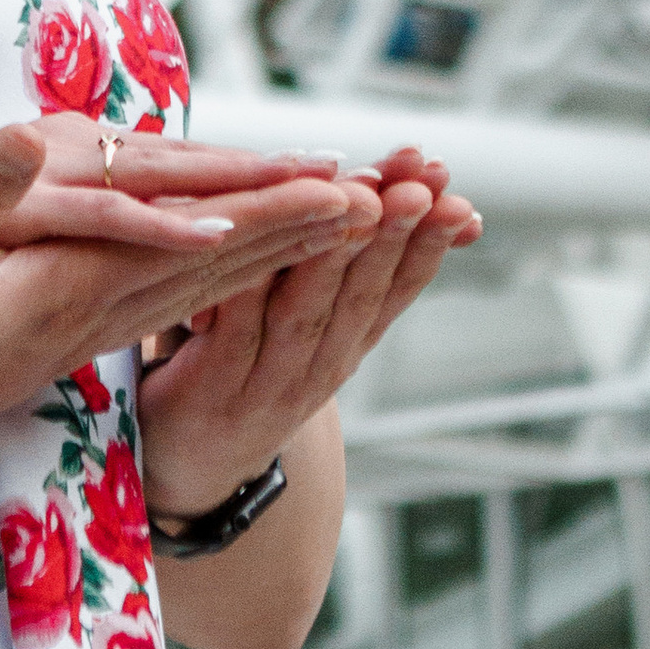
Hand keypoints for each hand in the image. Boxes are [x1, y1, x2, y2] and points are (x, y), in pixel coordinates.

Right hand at [0, 128, 380, 483]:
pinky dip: (214, 277)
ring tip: (339, 224)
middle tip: (388, 200)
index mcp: (73, 289)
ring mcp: (82, 330)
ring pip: (204, 287)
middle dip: (306, 230)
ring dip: (277, 252)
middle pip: (224, 266)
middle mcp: (94, 313)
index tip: (346, 190)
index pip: (196, 245)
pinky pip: (161, 303)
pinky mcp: (61, 336)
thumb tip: (28, 139)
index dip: (273, 211)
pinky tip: (231, 268)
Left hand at [137, 144, 479, 519]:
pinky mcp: (214, 383)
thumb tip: (391, 192)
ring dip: (338, 254)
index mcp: (349, 342)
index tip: (456, 195)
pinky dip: (252, 283)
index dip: (429, 241)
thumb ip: (344, 259)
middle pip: (363, 292)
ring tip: (364, 202)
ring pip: (308, 308)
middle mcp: (320, 363)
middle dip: (396, 235)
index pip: (400, 287)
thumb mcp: (309, 315)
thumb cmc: (249, 362)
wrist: (193, 460)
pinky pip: (235, 325)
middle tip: (422, 188)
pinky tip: (263, 239)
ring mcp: (269, 378)